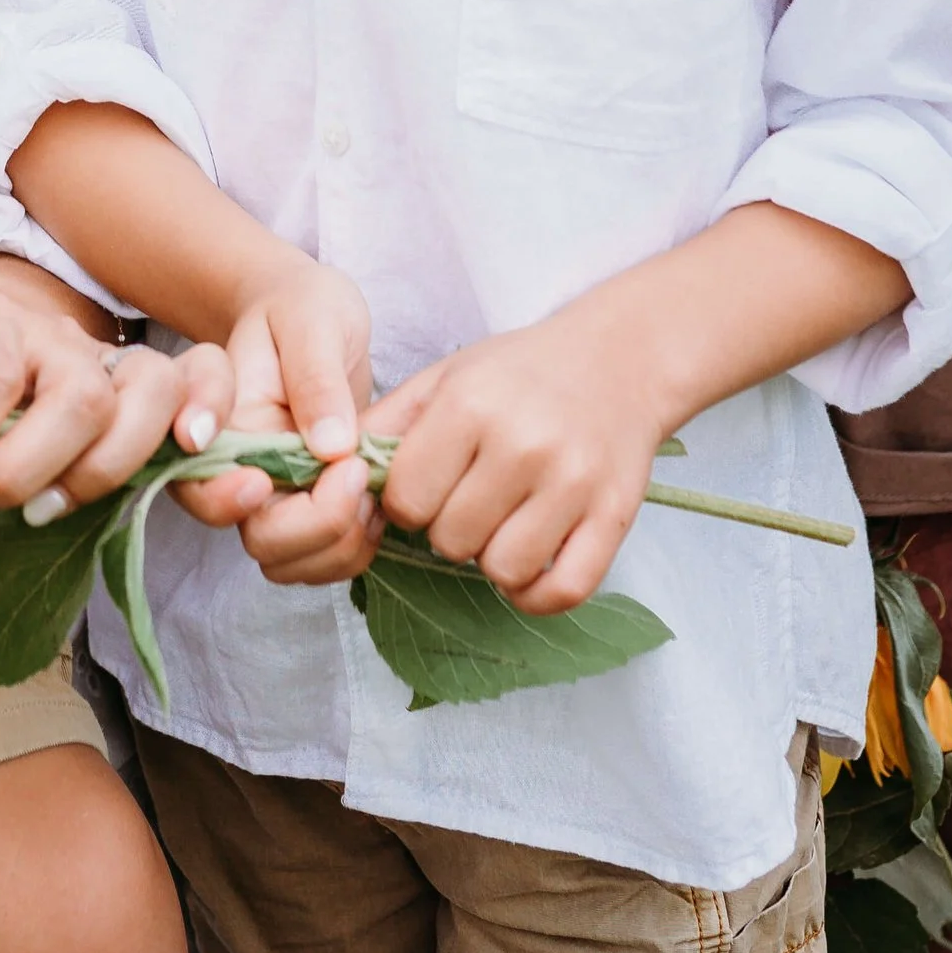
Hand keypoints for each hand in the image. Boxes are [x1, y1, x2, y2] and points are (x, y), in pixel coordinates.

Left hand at [0, 257, 233, 529]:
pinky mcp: (141, 385)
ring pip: (147, 391)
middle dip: (31, 469)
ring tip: (47, 510)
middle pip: (79, 395)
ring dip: (105, 467)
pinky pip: (200, 379)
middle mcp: (53, 333)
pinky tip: (186, 455)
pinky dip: (205, 414)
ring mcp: (105, 356)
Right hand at [171, 260, 378, 586]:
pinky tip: (377, 497)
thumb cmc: (301, 304)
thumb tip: (330, 448)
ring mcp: (275, 496)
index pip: (202, 489)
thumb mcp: (311, 317)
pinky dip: (355, 546)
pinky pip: (323, 558)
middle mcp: (240, 472)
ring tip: (371, 484)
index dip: (231, 501)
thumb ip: (314, 376)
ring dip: (340, 543)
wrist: (311, 312)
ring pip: (291, 562)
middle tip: (357, 471)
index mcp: (224, 425)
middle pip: (258, 540)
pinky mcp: (308, 509)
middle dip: (315, 525)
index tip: (277, 474)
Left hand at [370, 313, 660, 613]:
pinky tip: (531, 563)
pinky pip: (563, 592)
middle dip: (449, 530)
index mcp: (471, 405)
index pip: (407, 500)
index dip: (407, 503)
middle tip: (470, 500)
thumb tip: (331, 474)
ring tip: (501, 523)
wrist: (620, 358)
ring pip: (502, 572)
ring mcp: (573, 484)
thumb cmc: (520, 372)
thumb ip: (388, 425)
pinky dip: (538, 594)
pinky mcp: (614, 517)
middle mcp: (522, 445)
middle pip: (451, 541)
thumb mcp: (447, 377)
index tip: (427, 487)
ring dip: (492, 560)